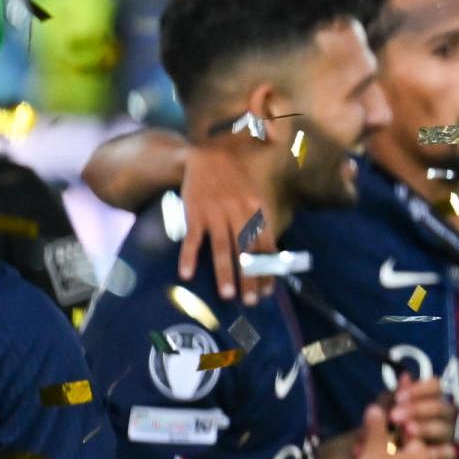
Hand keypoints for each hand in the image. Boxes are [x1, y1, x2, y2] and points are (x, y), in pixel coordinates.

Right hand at [175, 138, 272, 301]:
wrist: (206, 157)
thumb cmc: (234, 181)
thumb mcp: (255, 196)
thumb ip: (261, 223)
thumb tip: (272, 253)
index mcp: (256, 211)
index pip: (264, 246)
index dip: (267, 269)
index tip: (268, 291)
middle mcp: (239, 214)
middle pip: (246, 251)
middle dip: (250, 277)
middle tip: (251, 301)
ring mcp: (216, 214)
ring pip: (222, 248)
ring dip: (225, 273)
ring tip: (227, 295)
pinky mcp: (195, 213)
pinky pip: (193, 239)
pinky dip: (189, 257)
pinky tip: (187, 274)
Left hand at [388, 376, 455, 447]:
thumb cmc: (386, 429)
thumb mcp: (386, 411)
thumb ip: (396, 396)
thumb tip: (405, 376)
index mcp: (431, 398)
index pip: (436, 386)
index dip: (419, 389)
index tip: (399, 397)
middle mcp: (442, 415)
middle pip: (440, 407)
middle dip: (417, 410)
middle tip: (394, 417)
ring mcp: (445, 435)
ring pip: (444, 428)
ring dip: (425, 428)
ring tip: (406, 432)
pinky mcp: (445, 455)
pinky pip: (449, 452)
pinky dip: (438, 452)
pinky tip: (420, 451)